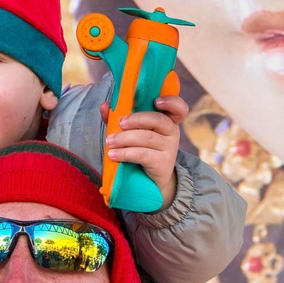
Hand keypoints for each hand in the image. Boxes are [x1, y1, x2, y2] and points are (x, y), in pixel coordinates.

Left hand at [101, 94, 186, 208]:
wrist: (148, 180)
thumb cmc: (139, 149)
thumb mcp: (130, 131)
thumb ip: (118, 117)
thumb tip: (105, 106)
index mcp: (167, 119)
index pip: (179, 108)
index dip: (171, 102)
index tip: (156, 101)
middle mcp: (172, 132)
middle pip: (159, 120)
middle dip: (137, 119)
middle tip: (120, 123)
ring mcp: (169, 148)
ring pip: (148, 138)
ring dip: (126, 138)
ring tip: (110, 142)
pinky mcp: (162, 163)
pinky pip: (143, 155)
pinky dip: (126, 153)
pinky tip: (114, 155)